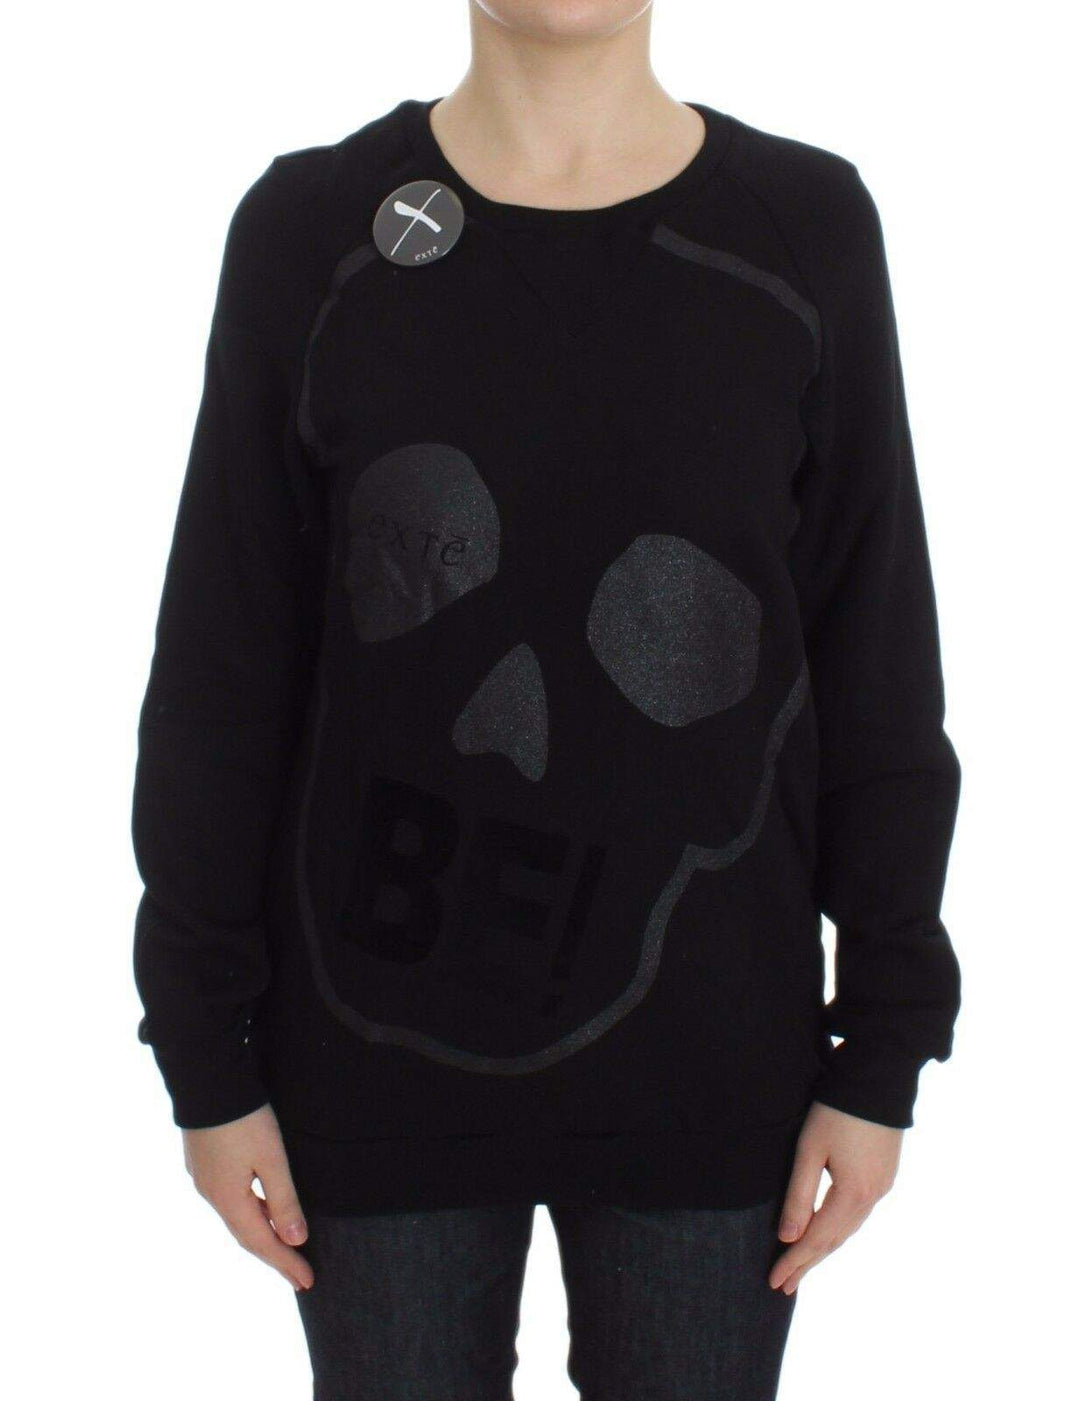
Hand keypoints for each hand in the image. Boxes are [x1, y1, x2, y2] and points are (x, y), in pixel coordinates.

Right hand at [183, 1102, 313, 1291]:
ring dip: (260, 1234)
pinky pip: (230, 1200)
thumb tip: (295, 1240)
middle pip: (246, 1235)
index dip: (286, 1263)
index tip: (308, 1282)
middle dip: (274, 1256)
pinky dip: (249, 1213)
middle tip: (299, 1275)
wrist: (206, 1080)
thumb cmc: (243, 1118)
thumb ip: (283, 1200)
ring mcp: (204, 1177)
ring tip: (283, 1247)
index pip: (261, 1243)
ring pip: (236, 1216)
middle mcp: (211, 1194)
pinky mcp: (203, 1161)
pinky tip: (259, 1208)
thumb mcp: (271, 1158)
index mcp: (228, 1199)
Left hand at [768, 1101, 901, 1294]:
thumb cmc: (837, 1108)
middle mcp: (873, 1195)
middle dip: (808, 1262)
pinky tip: (829, 1231)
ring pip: (849, 1227)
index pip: (817, 1238)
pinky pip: (859, 1213)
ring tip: (802, 1265)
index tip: (774, 1281)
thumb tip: (787, 1237)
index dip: (795, 1261)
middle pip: (835, 1239)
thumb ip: (800, 1195)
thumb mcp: (810, 1149)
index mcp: (853, 1194)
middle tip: (784, 1285)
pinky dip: (840, 1228)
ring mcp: (883, 1185)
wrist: (880, 1076)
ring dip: (825, 1247)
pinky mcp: (885, 1173)